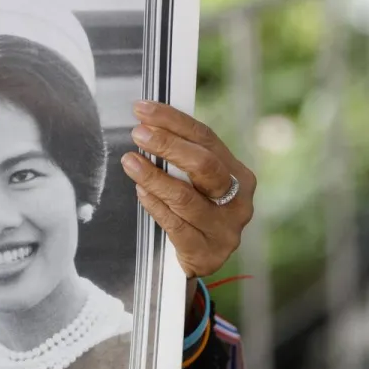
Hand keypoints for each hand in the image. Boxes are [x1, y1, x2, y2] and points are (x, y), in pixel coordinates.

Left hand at [121, 101, 255, 278]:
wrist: (201, 260)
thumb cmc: (195, 212)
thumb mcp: (198, 183)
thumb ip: (183, 157)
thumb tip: (148, 121)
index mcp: (238, 174)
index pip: (206, 138)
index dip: (173, 120)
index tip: (142, 108)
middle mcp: (238, 201)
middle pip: (204, 165)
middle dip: (168, 144)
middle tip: (138, 133)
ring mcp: (225, 229)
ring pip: (185, 197)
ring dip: (153, 176)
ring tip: (129, 161)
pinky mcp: (207, 253)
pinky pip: (175, 225)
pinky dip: (154, 205)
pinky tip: (140, 191)